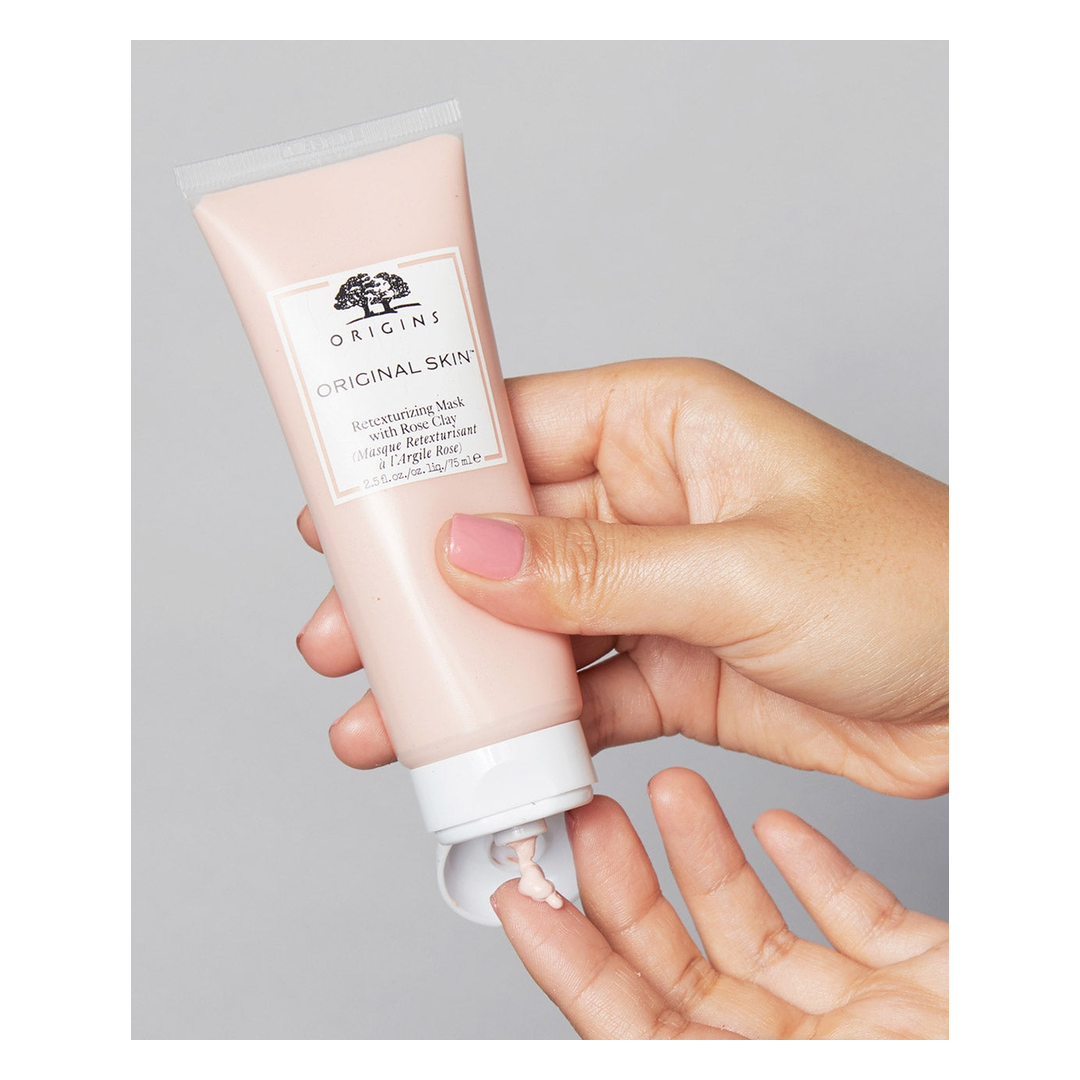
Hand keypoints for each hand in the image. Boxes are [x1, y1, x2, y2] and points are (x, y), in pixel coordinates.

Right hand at [297, 358, 947, 795]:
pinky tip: (479, 748)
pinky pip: (580, 689)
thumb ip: (596, 569)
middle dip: (422, 589)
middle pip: (505, 538)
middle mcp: (649, 501)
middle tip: (345, 630)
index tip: (346, 507)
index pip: (515, 427)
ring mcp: (656, 587)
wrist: (990, 689)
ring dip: (462, 670)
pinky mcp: (673, 664)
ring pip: (531, 625)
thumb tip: (470, 554)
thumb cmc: (915, 582)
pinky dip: (531, 722)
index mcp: (664, 427)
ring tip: (384, 713)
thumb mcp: (741, 566)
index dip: (424, 466)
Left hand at [492, 768, 947, 1039]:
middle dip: (630, 890)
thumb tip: (591, 1019)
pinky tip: (777, 824)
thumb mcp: (827, 1059)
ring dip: (710, 860)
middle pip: (686, 971)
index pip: (632, 1027)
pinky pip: (853, 920)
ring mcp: (861, 1025)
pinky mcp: (920, 984)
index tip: (522, 897)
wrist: (1053, 1067)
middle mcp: (799, 1063)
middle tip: (590, 816)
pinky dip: (812, 868)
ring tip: (670, 792)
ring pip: (759, 933)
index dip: (570, 962)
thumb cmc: (944, 1070)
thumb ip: (681, 1049)